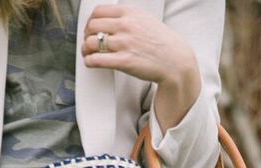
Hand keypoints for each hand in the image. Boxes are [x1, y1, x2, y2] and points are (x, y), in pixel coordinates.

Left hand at [81, 4, 197, 86]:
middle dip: (86, 35)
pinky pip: (97, 60)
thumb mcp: (144, 19)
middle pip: (92, 26)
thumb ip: (126, 17)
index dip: (90, 21)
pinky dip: (89, 61)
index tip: (91, 29)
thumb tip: (108, 19)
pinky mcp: (124, 61)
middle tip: (89, 42)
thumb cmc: (160, 41)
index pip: (98, 12)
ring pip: (92, 43)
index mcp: (129, 13)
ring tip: (88, 54)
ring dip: (86, 49)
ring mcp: (124, 43)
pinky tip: (90, 62)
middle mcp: (125, 25)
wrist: (174, 59)